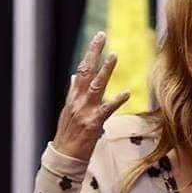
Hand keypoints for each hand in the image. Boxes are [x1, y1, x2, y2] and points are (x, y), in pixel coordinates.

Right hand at [52, 31, 130, 160]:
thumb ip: (74, 92)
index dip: (90, 53)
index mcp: (73, 97)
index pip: (82, 69)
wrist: (64, 156)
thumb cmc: (69, 134)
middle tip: (102, 36)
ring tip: (114, 55)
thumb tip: (74, 76)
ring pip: (95, 86)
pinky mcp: (93, 123)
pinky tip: (126, 92)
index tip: (98, 38)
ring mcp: (85, 111)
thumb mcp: (69, 110)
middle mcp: (78, 100)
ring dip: (105, 70)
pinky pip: (107, 109)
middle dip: (94, 53)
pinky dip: (117, 100)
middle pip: (86, 71)